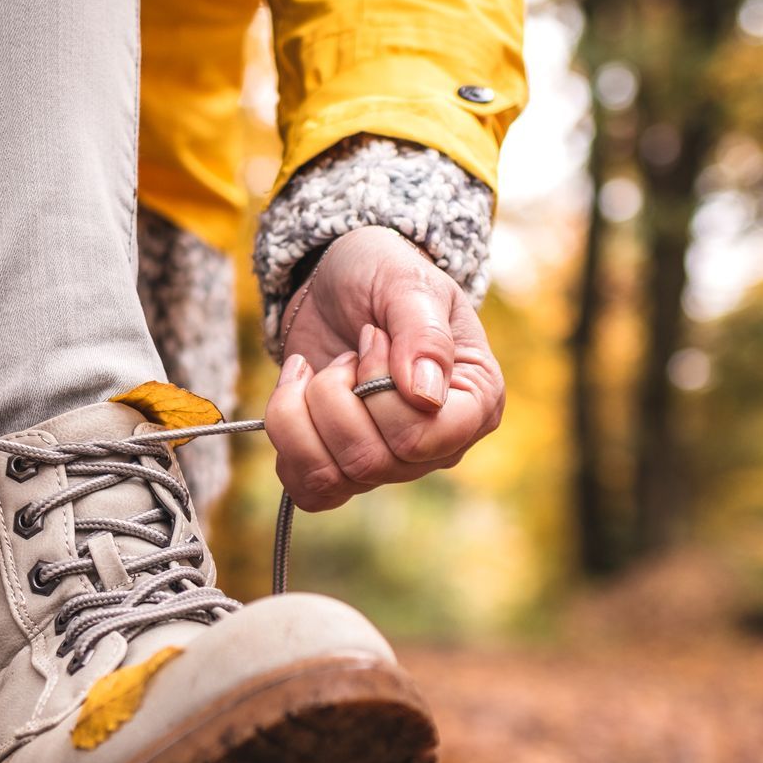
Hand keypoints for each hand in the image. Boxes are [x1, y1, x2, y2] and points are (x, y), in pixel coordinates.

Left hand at [265, 225, 504, 510]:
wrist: (339, 279)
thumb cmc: (385, 273)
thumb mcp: (407, 282)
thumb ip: (422, 333)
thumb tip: (424, 397)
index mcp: (476, 402)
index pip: (422, 439)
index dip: (379, 395)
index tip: (373, 340)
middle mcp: (438, 445)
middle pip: (371, 462)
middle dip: (336, 395)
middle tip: (348, 350)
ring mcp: (390, 463)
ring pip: (331, 479)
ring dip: (304, 413)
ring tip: (321, 369)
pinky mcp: (342, 465)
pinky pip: (307, 489)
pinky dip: (286, 435)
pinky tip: (295, 391)